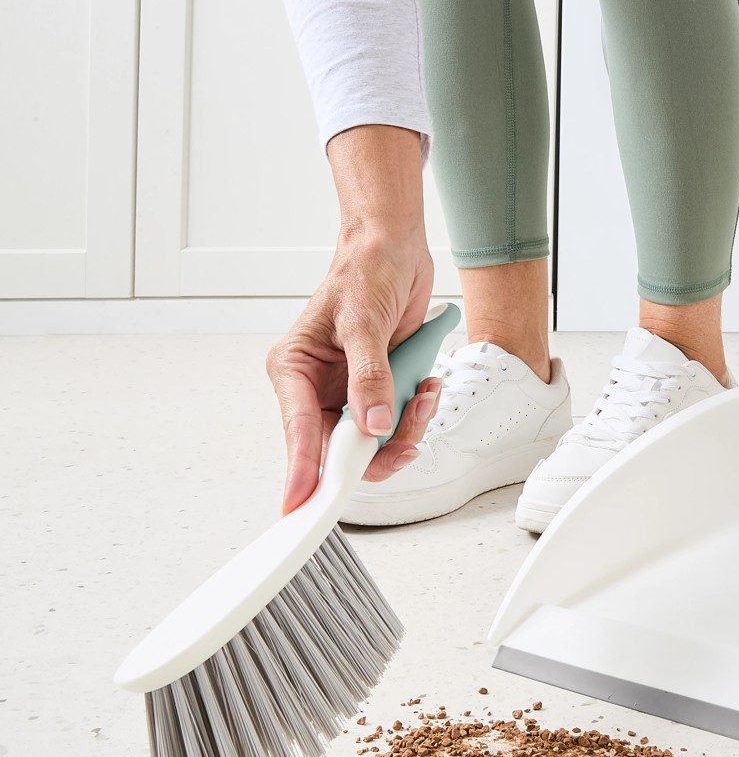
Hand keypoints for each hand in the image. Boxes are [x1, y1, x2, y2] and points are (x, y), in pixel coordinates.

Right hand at [265, 126, 438, 513]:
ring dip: (407, 427)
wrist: (395, 250)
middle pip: (341, 452)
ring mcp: (348, 397)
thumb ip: (369, 378)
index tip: (301, 506)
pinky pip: (397, 427)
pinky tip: (426, 386)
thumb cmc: (364, 272)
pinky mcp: (377, 396)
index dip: (302, 474)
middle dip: (381, 447)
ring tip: (423, 393)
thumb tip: (371, 426)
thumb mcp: (363, 323)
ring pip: (374, 446)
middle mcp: (315, 391)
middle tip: (408, 429)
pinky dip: (417, 414)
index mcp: (294, 372)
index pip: (297, 435)